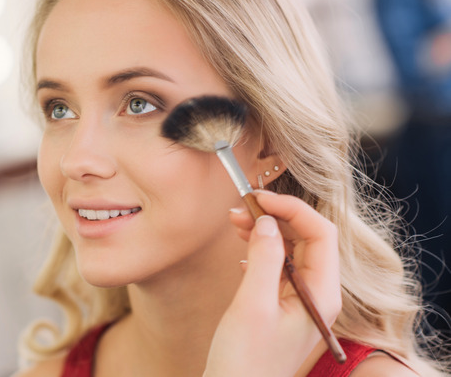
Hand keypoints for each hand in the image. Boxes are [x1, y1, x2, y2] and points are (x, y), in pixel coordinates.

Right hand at [203, 191, 341, 376]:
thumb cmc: (244, 359)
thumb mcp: (253, 304)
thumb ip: (264, 258)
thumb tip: (269, 221)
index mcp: (321, 294)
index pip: (321, 233)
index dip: (292, 208)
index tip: (258, 198)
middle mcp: (318, 296)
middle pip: (308, 239)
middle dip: (276, 217)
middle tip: (240, 208)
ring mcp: (302, 302)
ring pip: (293, 251)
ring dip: (267, 231)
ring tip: (235, 222)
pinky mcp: (284, 307)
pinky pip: (281, 267)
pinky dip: (261, 250)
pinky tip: (241, 251)